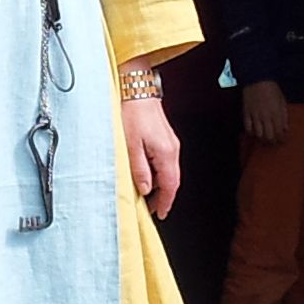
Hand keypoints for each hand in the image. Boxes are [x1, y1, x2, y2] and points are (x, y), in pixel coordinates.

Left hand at [123, 93, 181, 217]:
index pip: (170, 185)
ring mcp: (171, 143)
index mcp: (166, 153)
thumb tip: (146, 189)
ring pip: (169, 171)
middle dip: (163, 196)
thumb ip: (139, 169)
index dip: (166, 202)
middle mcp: (173, 149)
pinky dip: (159, 173)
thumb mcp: (130, 145)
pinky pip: (166, 161)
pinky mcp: (165, 138)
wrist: (136, 89)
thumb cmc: (132, 113)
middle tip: (152, 209)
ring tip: (147, 195)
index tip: (160, 214)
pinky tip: (148, 175)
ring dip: (160, 185)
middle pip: (172, 180)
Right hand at [240, 78, 289, 147]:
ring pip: (258, 134)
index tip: (283, 141)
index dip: (281, 140)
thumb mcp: (282, 101)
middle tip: (274, 143)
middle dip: (272, 142)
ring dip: (262, 139)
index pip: (279, 133)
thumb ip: (284, 116)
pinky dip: (251, 133)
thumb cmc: (272, 89)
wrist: (257, 79)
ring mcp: (255, 116)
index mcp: (276, 113)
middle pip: (269, 137)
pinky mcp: (246, 113)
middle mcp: (266, 116)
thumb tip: (285, 129)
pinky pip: (248, 128)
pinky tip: (254, 133)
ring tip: (265, 140)